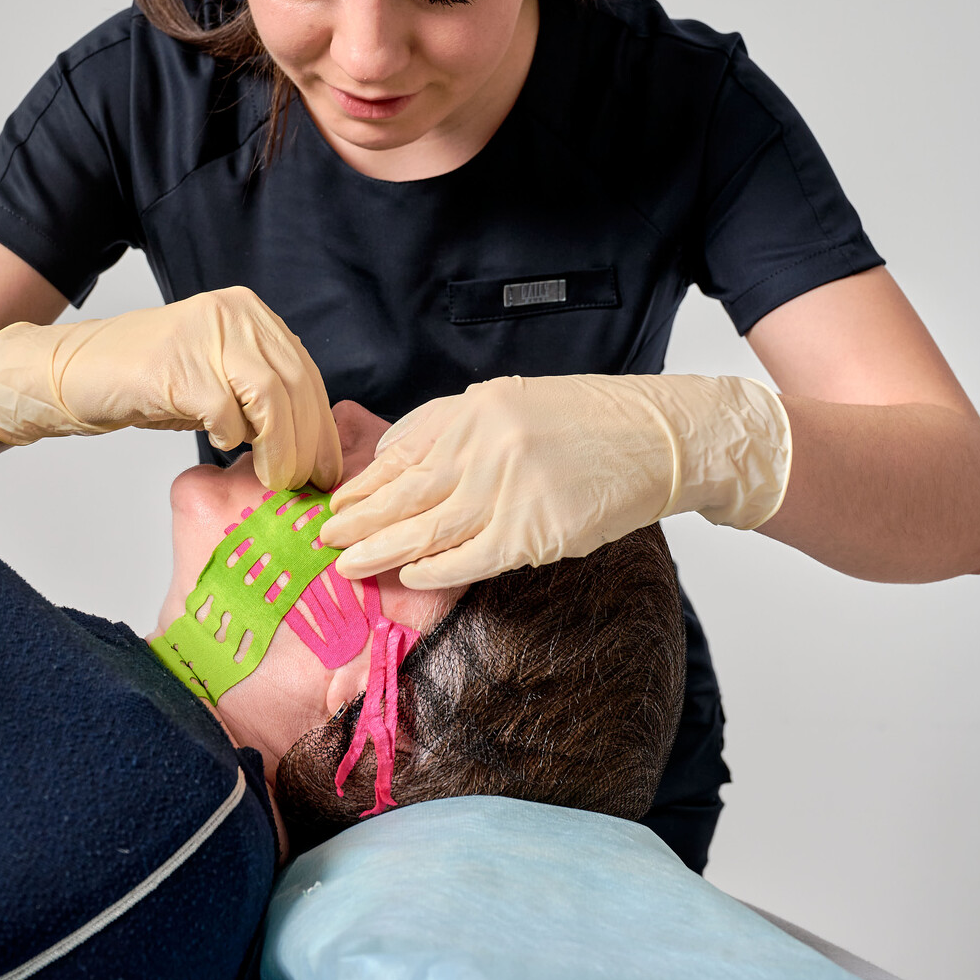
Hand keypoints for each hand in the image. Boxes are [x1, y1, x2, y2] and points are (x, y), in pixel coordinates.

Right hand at [0, 286, 341, 489]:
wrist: (72, 374)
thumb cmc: (144, 385)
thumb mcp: (217, 380)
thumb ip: (260, 396)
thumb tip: (310, 443)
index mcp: (250, 313)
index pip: (305, 373)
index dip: (322, 426)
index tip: (328, 467)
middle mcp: (233, 313)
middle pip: (295, 385)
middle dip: (307, 443)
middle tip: (305, 483)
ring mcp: (203, 332)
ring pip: (270, 397)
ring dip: (280, 447)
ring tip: (274, 479)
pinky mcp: (175, 361)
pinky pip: (224, 408)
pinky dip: (229, 435)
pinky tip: (220, 445)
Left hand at [325, 372, 789, 588]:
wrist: (656, 438)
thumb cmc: (586, 422)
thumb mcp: (511, 403)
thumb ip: (454, 430)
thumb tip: (395, 463)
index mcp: (475, 409)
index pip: (402, 454)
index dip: (364, 485)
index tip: (337, 504)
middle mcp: (485, 445)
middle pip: (404, 493)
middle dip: (359, 521)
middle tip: (323, 541)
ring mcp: (508, 489)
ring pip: (427, 529)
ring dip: (381, 551)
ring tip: (347, 566)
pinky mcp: (533, 531)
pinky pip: (469, 558)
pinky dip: (435, 570)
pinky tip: (409, 576)